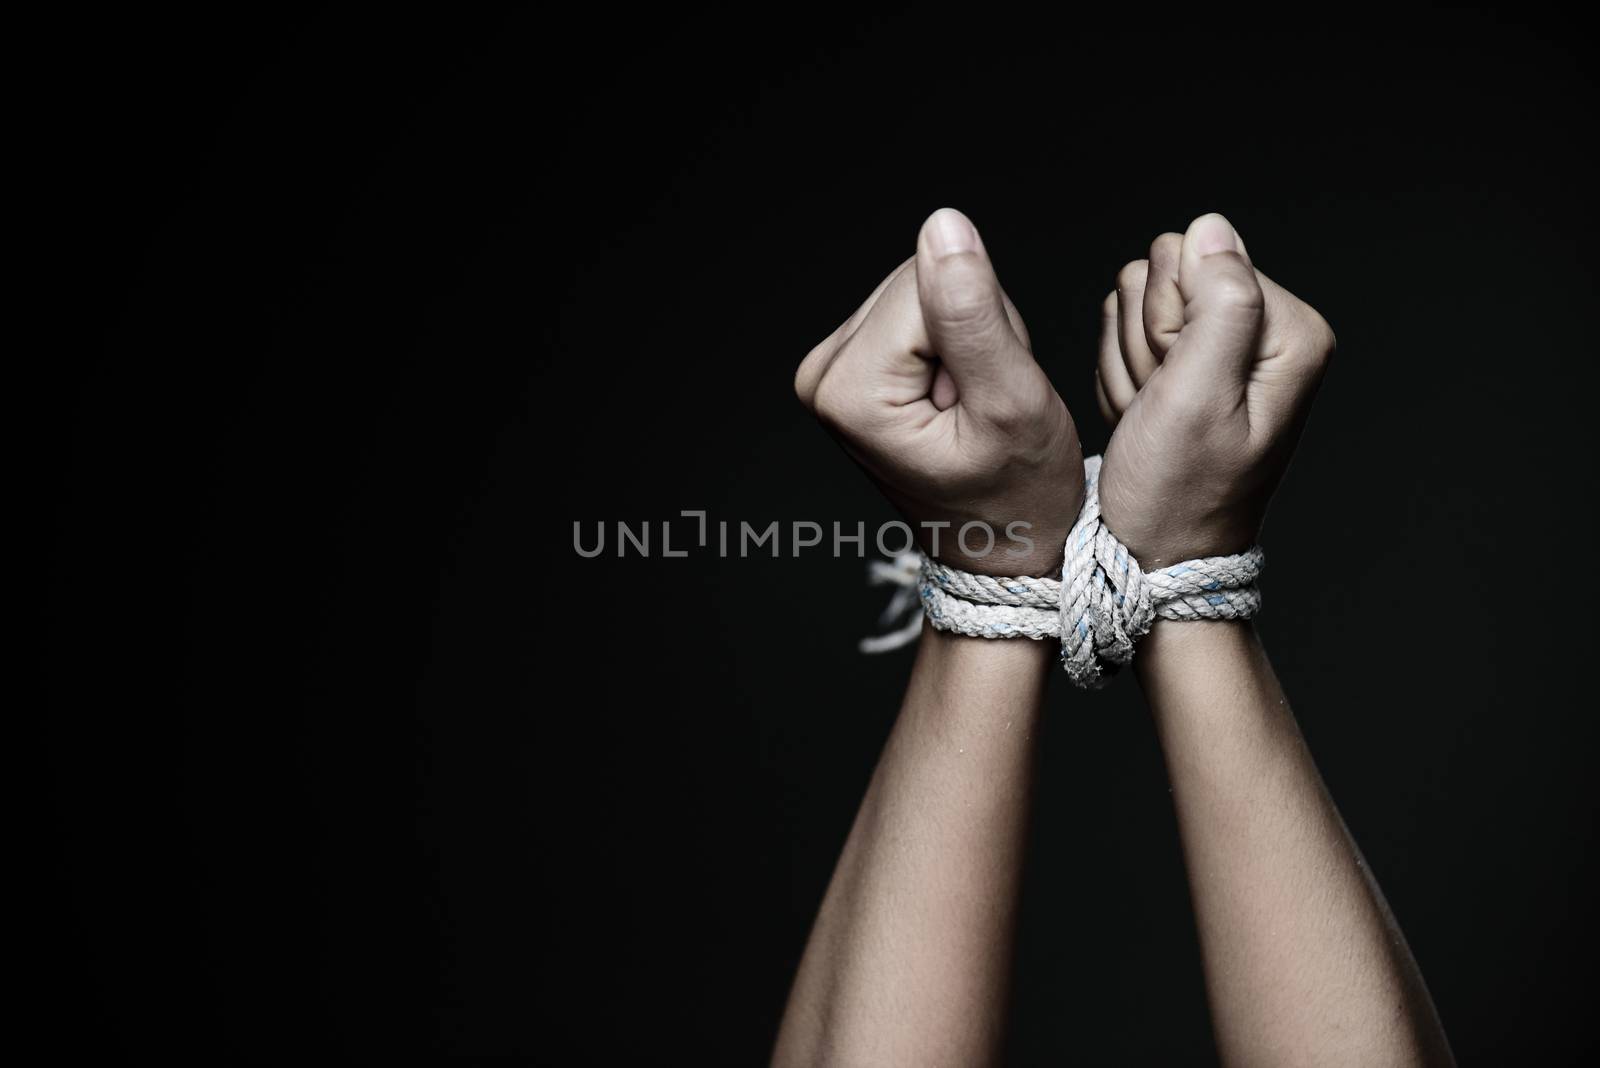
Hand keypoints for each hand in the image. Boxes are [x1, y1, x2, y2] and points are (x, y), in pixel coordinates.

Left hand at [795, 208, 1082, 577]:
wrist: (1002, 546)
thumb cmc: (1016, 494)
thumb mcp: (1011, 402)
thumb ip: (974, 314)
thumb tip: (943, 223)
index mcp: (847, 390)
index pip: (926, 282)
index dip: (982, 325)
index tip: (985, 397)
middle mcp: (822, 376)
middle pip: (916, 279)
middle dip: (971, 327)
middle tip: (984, 402)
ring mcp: (830, 373)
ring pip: (920, 288)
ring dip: (966, 336)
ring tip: (974, 405)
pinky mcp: (850, 367)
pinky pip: (914, 309)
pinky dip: (953, 345)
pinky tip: (959, 398)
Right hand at [1095, 213, 1335, 566]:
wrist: (1151, 554)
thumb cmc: (1176, 493)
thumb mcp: (1198, 397)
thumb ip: (1218, 304)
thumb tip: (1211, 229)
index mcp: (1291, 332)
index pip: (1200, 258)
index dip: (1166, 320)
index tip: (1173, 387)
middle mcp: (1265, 331)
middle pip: (1167, 272)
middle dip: (1146, 340)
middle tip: (1160, 406)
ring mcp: (1224, 346)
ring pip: (1137, 298)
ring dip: (1129, 360)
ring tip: (1152, 416)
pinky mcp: (1188, 361)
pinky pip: (1125, 328)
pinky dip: (1121, 375)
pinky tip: (1143, 415)